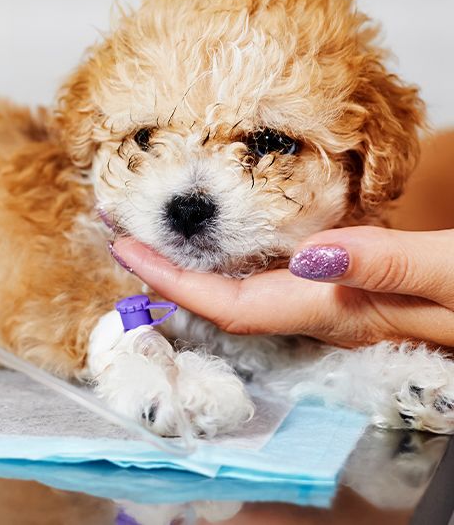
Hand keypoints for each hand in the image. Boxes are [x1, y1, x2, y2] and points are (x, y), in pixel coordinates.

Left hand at [111, 227, 453, 347]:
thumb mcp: (447, 275)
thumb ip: (385, 263)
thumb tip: (309, 255)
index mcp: (335, 309)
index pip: (232, 306)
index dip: (174, 284)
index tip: (125, 250)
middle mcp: (320, 310)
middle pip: (223, 304)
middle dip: (167, 277)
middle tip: (124, 237)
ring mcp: (327, 300)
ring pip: (241, 292)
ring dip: (194, 267)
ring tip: (156, 236)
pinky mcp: (340, 284)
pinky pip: (267, 276)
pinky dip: (232, 258)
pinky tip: (224, 241)